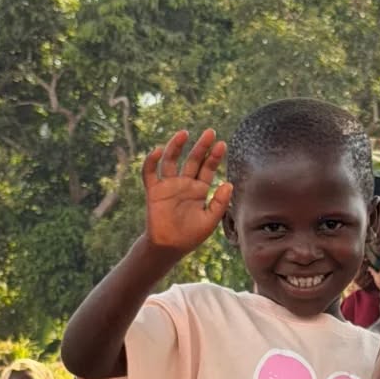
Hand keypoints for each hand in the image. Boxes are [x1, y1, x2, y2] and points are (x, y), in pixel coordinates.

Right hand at [141, 128, 232, 256]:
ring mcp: (168, 185)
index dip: (214, 156)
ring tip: (184, 133)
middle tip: (210, 132)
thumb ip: (220, 203)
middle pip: (192, 160)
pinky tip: (158, 150)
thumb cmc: (191, 235)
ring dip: (176, 146)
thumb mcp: (210, 220)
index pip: (208, 168)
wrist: (169, 246)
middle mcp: (184, 184)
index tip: (222, 144)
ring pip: (171, 161)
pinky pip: (150, 172)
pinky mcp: (153, 191)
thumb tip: (229, 184)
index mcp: (199, 190)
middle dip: (201, 146)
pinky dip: (151, 161)